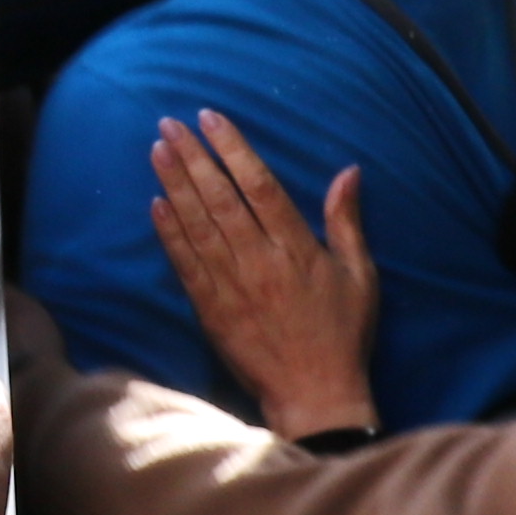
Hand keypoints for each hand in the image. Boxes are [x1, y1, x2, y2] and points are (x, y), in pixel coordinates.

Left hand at [147, 113, 381, 441]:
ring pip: (198, 226)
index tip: (211, 119)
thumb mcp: (360, 275)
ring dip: (174, 185)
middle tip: (169, 124)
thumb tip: (349, 171)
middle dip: (193, 157)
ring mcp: (231, 287)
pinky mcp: (211, 311)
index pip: (260, 186)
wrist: (315, 395)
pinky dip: (169, 234)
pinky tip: (155, 204)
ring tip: (157, 150)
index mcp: (297, 249)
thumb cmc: (343, 334)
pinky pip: (186, 265)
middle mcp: (260, 262)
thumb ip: (347, 221)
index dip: (233, 149)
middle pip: (220, 199)